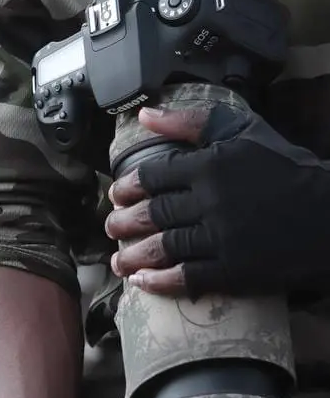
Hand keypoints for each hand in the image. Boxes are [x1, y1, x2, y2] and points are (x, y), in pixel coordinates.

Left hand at [105, 103, 329, 300]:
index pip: (154, 176)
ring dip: (135, 255)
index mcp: (210, 166)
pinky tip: (144, 283)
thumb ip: (191, 122)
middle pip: (155, 213)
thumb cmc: (287, 168)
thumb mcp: (242, 132)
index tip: (117, 194)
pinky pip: (189, 277)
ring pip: (166, 246)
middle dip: (125, 222)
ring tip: (118, 261)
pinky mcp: (236, 269)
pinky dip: (161, 281)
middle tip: (110, 228)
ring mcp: (223, 238)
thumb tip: (145, 114)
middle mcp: (212, 201)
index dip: (130, 187)